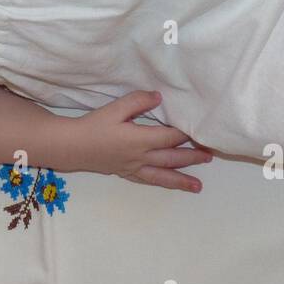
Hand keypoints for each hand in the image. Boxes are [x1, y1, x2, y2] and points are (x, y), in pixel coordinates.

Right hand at [74, 90, 210, 192]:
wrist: (73, 146)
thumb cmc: (94, 125)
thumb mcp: (115, 108)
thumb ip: (138, 101)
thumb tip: (159, 98)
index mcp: (140, 139)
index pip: (170, 137)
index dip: (186, 134)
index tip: (201, 131)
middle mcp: (141, 156)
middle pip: (172, 158)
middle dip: (191, 157)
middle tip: (209, 157)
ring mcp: (134, 167)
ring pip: (162, 175)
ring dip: (182, 180)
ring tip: (198, 186)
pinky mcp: (126, 173)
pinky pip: (148, 180)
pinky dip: (162, 183)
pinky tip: (169, 184)